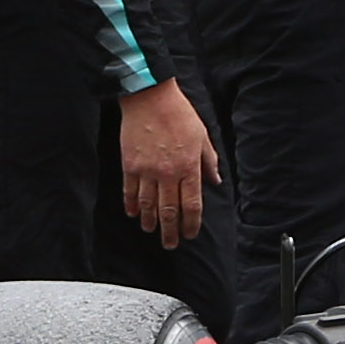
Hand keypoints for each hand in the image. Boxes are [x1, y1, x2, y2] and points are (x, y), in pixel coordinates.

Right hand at [117, 82, 221, 246]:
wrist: (150, 98)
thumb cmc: (179, 115)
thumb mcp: (202, 136)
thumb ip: (208, 162)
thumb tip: (215, 181)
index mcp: (189, 167)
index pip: (192, 204)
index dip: (191, 223)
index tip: (190, 234)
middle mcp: (167, 173)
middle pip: (169, 211)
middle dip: (170, 231)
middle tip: (171, 244)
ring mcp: (146, 171)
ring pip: (148, 205)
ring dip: (150, 222)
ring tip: (152, 231)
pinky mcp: (129, 165)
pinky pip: (130, 192)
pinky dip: (131, 205)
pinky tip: (134, 214)